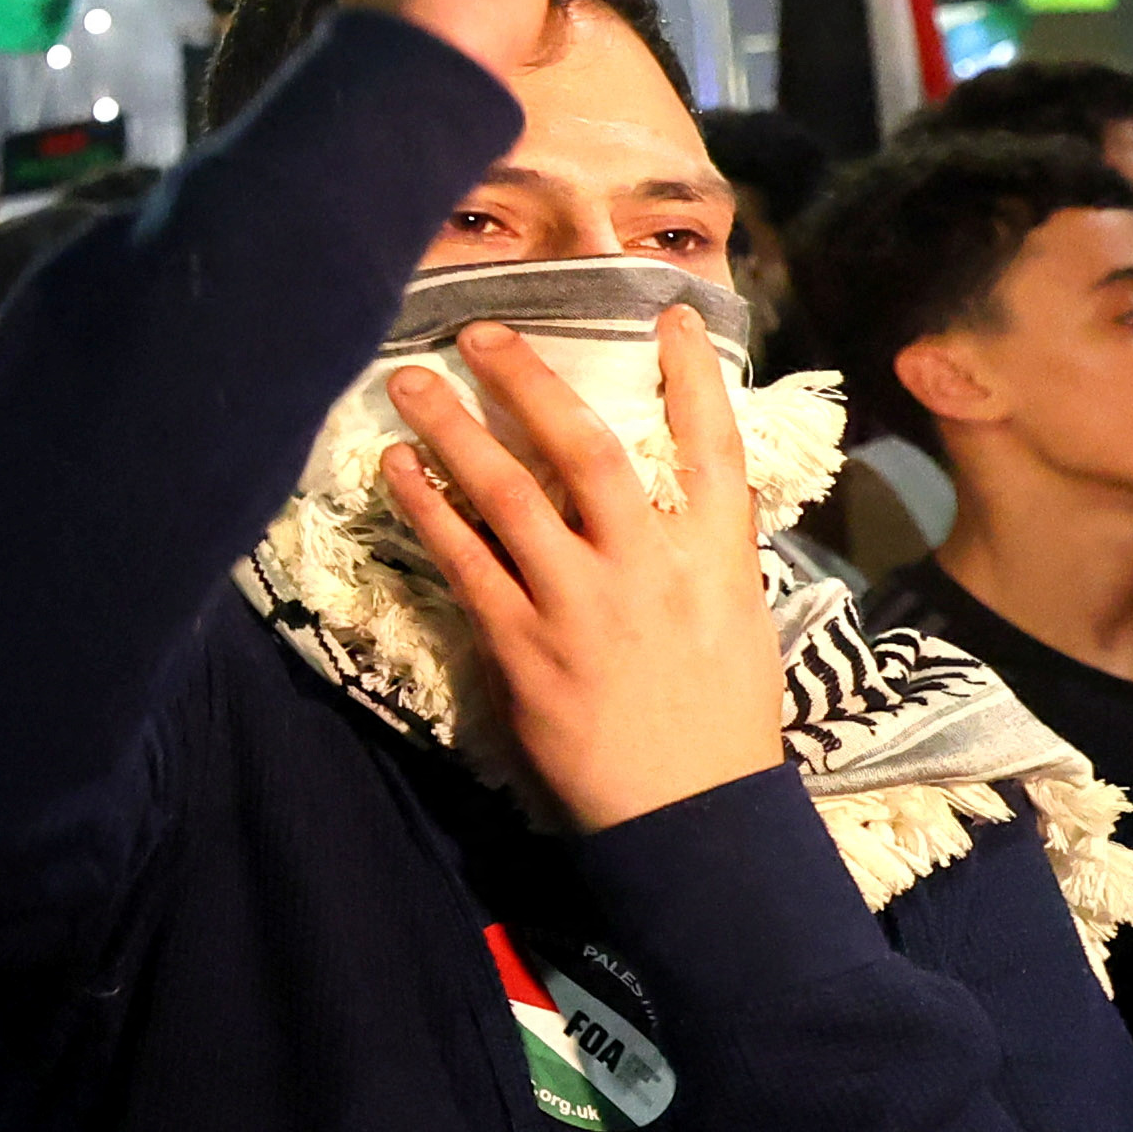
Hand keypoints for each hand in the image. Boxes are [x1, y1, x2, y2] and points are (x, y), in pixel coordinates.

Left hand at [377, 313, 782, 831]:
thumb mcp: (735, 621)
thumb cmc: (718, 719)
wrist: (690, 816)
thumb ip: (700, 552)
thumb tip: (670, 490)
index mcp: (716, 560)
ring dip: (453, 428)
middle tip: (481, 330)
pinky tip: (396, 469)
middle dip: (530, 380)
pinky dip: (426, 506)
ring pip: (507, 491)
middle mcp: (648, 567)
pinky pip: (463, 557)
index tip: (669, 315)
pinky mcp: (522, 643)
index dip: (693, 376)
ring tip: (410, 380)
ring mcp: (581, 602)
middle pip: (585, 448)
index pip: (712, 447)